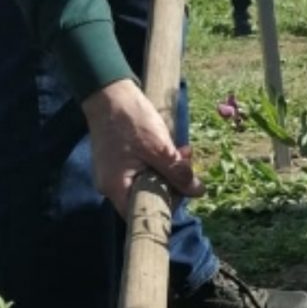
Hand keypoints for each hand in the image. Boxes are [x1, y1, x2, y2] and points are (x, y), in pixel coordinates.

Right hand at [81, 78, 201, 216]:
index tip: (183, 191)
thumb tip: (198, 192)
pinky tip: (170, 148)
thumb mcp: (160, 148)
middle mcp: (111, 186)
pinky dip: (156, 163)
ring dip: (167, 170)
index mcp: (117, 188)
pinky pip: (140, 171)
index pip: (143, 215)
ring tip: (182, 150)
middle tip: (188, 163)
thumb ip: (178, 173)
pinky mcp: (117, 162)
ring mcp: (113, 174)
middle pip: (147, 199)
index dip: (165, 208)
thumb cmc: (130, 120)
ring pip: (147, 183)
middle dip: (172, 183)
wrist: (108, 92)